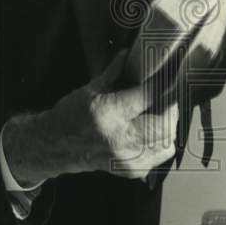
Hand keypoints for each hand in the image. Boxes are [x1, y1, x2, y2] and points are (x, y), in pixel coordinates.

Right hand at [2, 49, 178, 185]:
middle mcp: (119, 139)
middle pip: (164, 123)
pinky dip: (161, 141)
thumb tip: (131, 54)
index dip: (161, 84)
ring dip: (168, 125)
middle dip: (169, 107)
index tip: (166, 77)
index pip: (149, 96)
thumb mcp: (91, 88)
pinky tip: (150, 131)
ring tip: (157, 113)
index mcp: (108, 113)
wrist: (56, 146)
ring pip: (167, 141)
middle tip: (164, 96)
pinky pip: (161, 154)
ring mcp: (127, 158)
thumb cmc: (70, 117)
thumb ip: (116, 72)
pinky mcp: (131, 170)